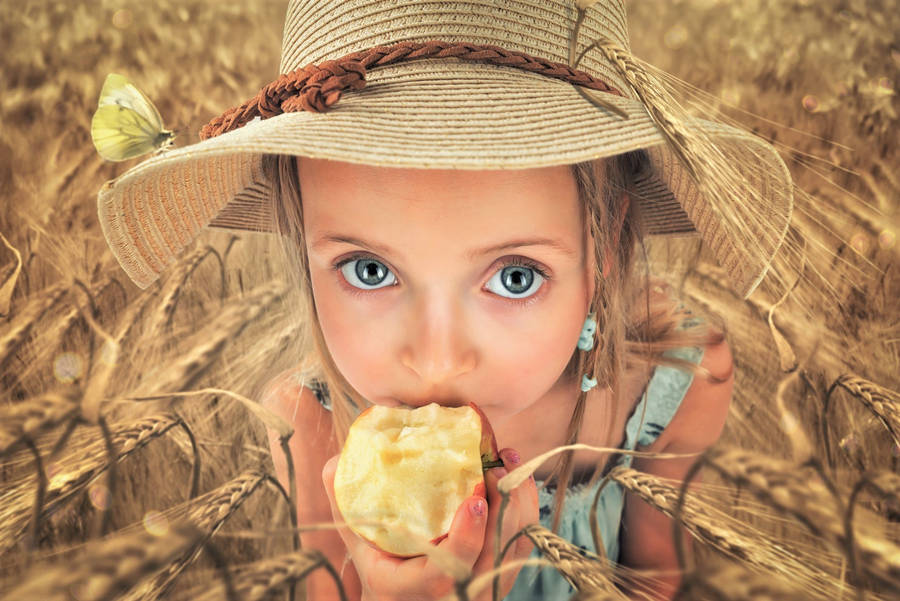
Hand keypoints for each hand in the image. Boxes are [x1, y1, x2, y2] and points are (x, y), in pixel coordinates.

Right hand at [322, 447, 538, 600]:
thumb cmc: (380, 570)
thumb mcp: (358, 544)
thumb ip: (346, 505)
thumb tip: (334, 462)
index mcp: (414, 589)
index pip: (448, 572)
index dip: (466, 538)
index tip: (473, 499)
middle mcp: (457, 595)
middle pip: (495, 555)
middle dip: (504, 506)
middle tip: (497, 463)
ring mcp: (484, 588)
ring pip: (514, 547)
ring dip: (518, 500)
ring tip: (507, 458)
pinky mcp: (501, 575)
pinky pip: (520, 542)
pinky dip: (522, 508)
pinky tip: (512, 475)